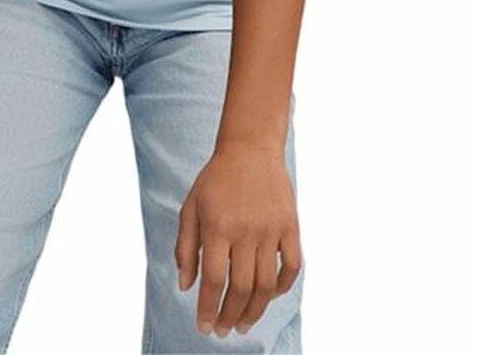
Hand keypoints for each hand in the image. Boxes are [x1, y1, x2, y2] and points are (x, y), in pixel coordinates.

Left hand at [175, 143, 301, 338]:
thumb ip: (185, 247)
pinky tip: (269, 295)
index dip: (208, 309)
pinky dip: (283, 287)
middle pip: (241, 288)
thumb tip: (186, 287)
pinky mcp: (290, 226)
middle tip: (225, 330)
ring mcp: (271, 229)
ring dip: (255, 311)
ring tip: (244, 323)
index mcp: (218, 226)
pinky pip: (292, 267)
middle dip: (231, 316)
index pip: (213, 280)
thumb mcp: (190, 207)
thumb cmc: (216, 179)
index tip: (205, 327)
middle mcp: (246, 231)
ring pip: (267, 285)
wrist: (250, 147)